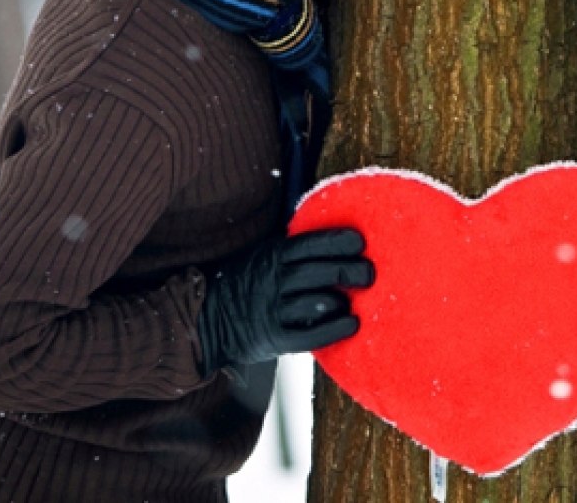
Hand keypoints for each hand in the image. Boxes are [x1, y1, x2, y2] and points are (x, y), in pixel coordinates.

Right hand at [196, 229, 373, 376]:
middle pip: (323, 273)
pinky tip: (352, 324)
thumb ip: (294, 250)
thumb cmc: (247, 282)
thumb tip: (340, 239)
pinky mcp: (274, 338)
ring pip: (319, 303)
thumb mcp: (263, 255)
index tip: (359, 243)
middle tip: (368, 273)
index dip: (339, 242)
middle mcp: (274, 280)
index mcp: (273, 255)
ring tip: (351, 302)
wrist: (208, 318)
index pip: (312, 244)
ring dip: (342, 302)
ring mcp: (273, 310)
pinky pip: (312, 335)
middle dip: (352, 271)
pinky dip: (336, 329)